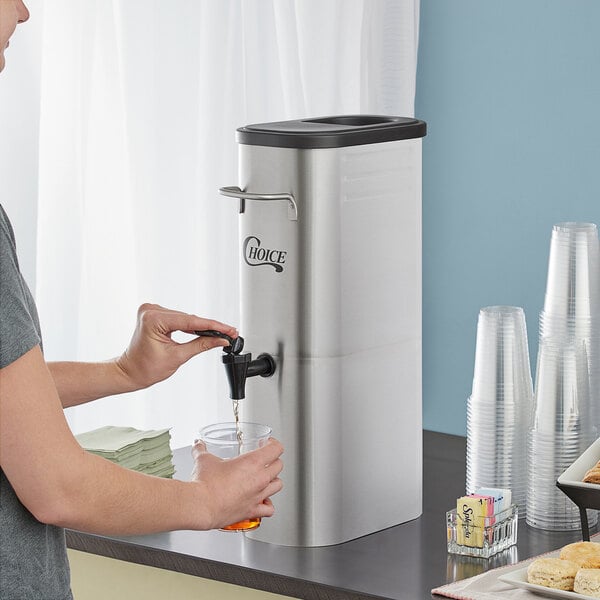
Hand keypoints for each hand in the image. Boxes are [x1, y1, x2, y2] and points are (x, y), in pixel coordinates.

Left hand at [116, 303, 237, 389]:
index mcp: (153, 319)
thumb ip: (201, 345)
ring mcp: (152, 311)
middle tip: (229, 333)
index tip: (228, 330)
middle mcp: (151, 311)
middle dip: (210, 327)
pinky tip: (204, 330)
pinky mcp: (155, 315)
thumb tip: (220, 340)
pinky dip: (191, 326)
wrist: (130, 372)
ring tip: (220, 333)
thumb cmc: (145, 368)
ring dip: (201, 326)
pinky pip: (179, 319)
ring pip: (186, 318)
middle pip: (189, 318)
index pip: (191, 321)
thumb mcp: (177, 357)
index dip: (213, 326)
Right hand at [191, 438, 283, 529]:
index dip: (273, 443)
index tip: (267, 443)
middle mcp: (259, 478)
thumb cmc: (205, 483)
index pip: (276, 448)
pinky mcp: (252, 511)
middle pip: (279, 465)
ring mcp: (258, 496)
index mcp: (252, 462)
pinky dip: (268, 505)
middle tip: (265, 459)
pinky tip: (262, 502)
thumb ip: (201, 450)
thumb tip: (198, 444)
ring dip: (273, 480)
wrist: (200, 506)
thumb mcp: (204, 460)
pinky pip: (270, 509)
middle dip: (273, 460)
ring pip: (278, 485)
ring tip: (266, 479)